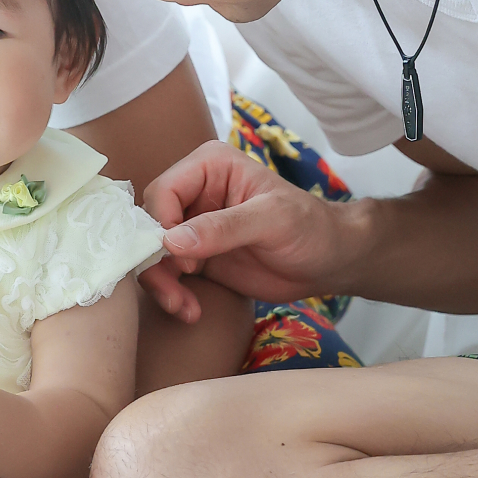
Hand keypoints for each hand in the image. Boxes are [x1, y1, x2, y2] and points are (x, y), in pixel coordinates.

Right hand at [140, 141, 354, 321]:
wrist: (329, 262)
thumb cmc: (310, 228)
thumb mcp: (272, 221)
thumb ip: (223, 228)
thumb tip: (170, 242)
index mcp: (208, 167)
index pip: (163, 191)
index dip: (161, 226)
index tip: (184, 259)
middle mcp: (194, 192)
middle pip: (148, 224)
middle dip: (155, 260)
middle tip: (175, 292)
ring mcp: (191, 226)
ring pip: (152, 252)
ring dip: (160, 283)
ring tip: (182, 307)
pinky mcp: (194, 256)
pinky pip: (167, 273)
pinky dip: (172, 294)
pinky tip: (189, 310)